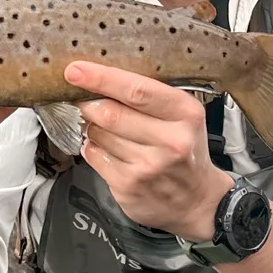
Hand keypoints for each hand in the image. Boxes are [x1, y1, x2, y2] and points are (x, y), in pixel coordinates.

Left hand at [67, 61, 232, 242]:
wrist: (197, 201)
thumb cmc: (186, 150)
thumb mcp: (185, 116)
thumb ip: (151, 98)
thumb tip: (101, 79)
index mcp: (186, 114)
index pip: (137, 91)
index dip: (102, 78)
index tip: (76, 70)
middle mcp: (170, 141)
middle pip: (111, 113)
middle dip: (88, 103)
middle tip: (81, 97)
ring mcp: (148, 167)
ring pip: (99, 134)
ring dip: (93, 126)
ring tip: (106, 128)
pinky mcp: (129, 186)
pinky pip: (94, 156)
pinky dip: (93, 147)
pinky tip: (107, 149)